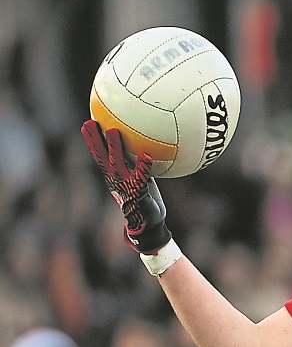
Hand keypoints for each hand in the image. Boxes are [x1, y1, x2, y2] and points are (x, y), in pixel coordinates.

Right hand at [81, 120, 170, 252]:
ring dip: (114, 148)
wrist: (148, 224)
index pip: (101, 155)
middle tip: (91, 122)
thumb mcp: (139, 180)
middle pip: (102, 157)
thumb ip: (136, 165)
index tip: (88, 123)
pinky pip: (141, 177)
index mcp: (114, 176)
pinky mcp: (138, 193)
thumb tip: (142, 148)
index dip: (93, 141)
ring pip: (116, 164)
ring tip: (114, 131)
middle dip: (96, 140)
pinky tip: (147, 156)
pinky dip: (143, 167)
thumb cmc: (144, 199)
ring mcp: (125, 186)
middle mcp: (116, 179)